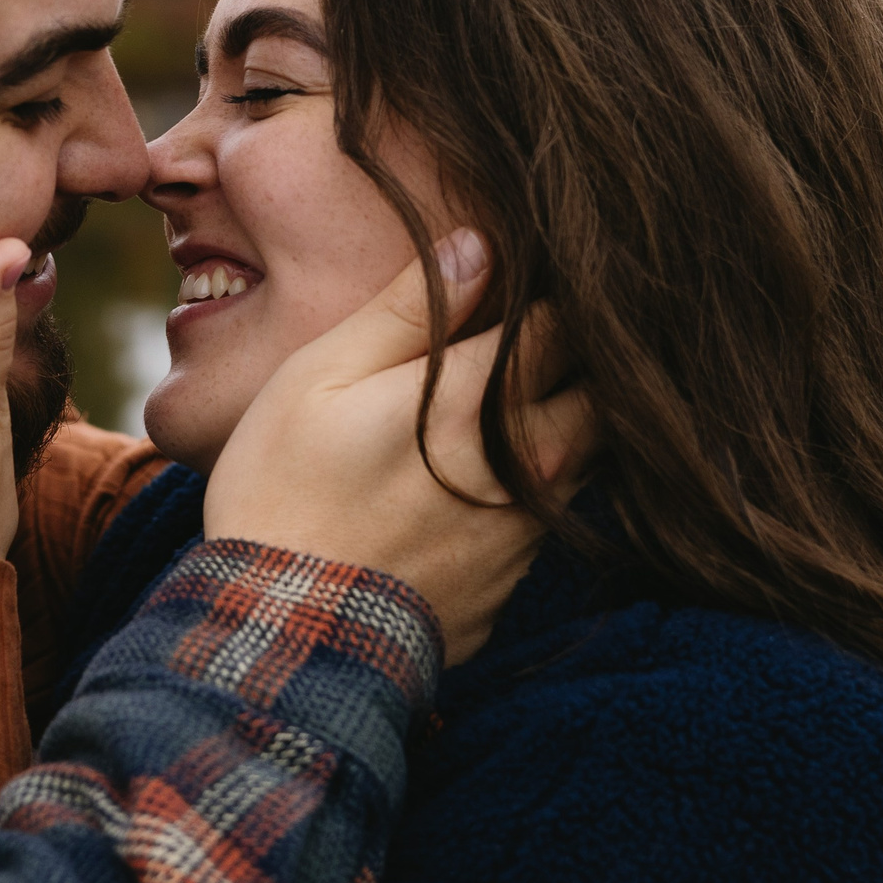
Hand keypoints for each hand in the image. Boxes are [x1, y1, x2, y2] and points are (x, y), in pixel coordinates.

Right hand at [203, 231, 592, 664]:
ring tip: (503, 410)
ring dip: (562, 424)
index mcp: (475, 397)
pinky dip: (527, 489)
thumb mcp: (318, 378)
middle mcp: (524, 460)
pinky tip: (470, 486)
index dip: (548, 294)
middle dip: (578, 359)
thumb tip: (478, 245)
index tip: (527, 283)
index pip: (561, 321)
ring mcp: (526, 528)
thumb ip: (405, 310)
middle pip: (599, 389)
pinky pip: (547, 517)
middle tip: (532, 341)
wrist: (286, 637)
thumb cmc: (284, 492)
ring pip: (584, 455)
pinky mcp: (512, 581)